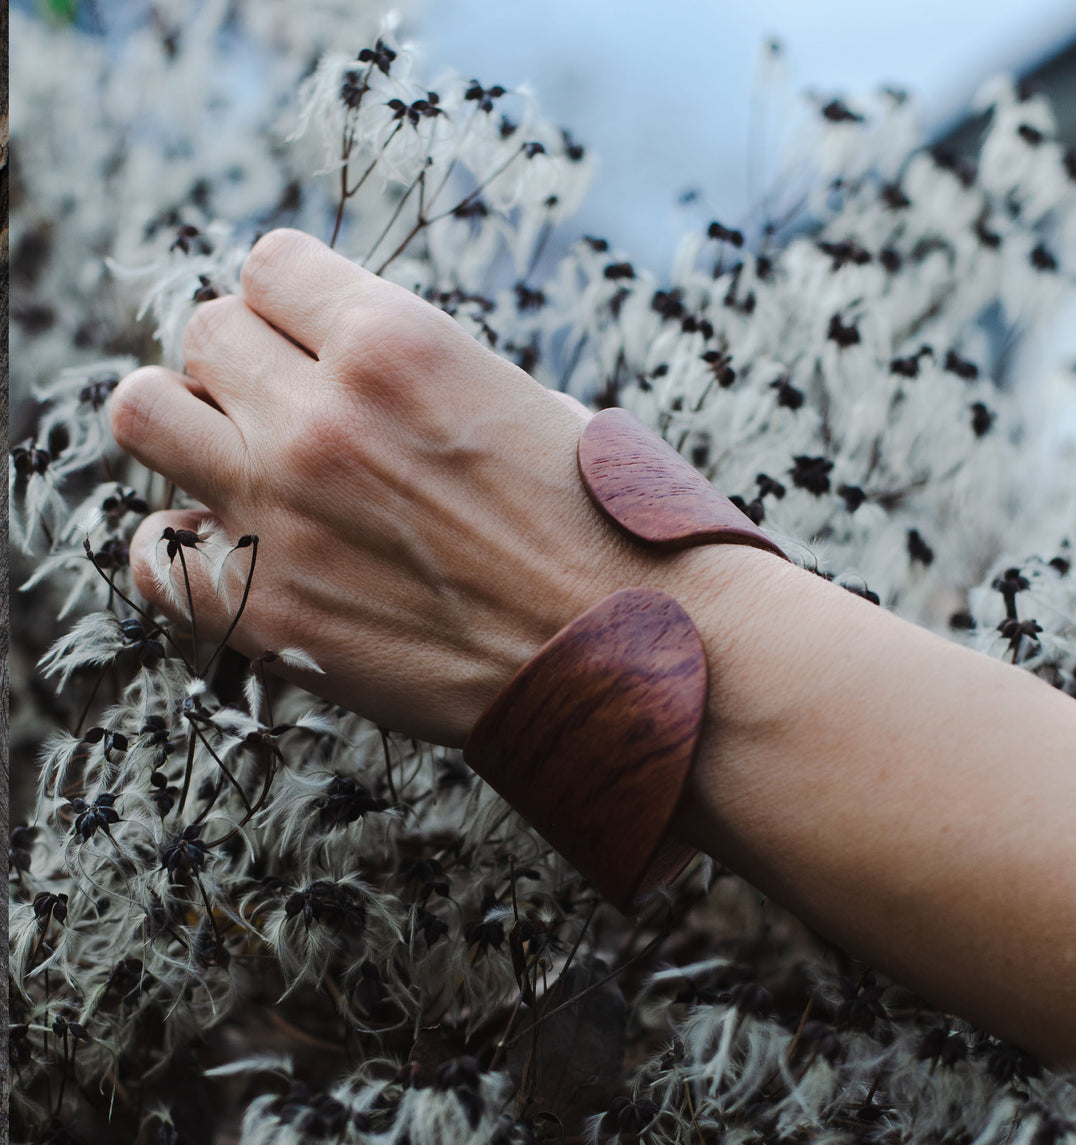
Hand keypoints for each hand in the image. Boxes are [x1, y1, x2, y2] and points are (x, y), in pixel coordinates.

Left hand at [110, 229, 661, 745]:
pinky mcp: (268, 613)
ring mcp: (282, 515)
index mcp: (396, 340)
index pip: (268, 263)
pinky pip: (153, 555)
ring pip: (145, 413)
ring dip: (187, 429)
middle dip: (243, 364)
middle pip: (203, 330)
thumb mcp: (526, 403)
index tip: (315, 344)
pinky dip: (179, 551)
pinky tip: (228, 556)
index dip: (292, 305)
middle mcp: (321, 415)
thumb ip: (424, 373)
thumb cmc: (605, 530)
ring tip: (238, 467)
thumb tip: (364, 368)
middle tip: (288, 414)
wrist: (635, 655)